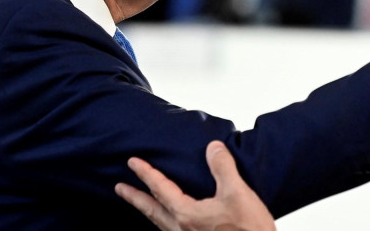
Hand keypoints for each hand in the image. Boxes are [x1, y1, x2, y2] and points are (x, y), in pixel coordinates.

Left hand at [116, 141, 275, 230]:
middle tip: (120, 188)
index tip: (132, 162)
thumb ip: (223, 168)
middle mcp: (182, 230)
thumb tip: (213, 147)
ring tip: (141, 204)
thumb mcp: (238, 194)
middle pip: (152, 210)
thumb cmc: (249, 229)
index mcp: (187, 215)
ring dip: (148, 211)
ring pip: (160, 223)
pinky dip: (163, 222)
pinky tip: (170, 222)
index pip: (160, 189)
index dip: (146, 174)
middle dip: (135, 197)